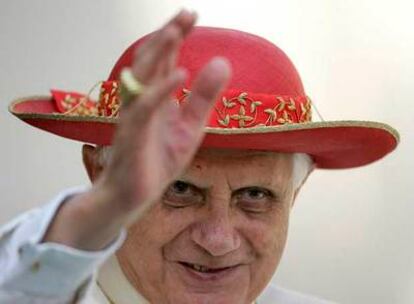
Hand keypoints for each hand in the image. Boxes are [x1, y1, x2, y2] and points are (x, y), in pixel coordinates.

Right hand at [43, 10, 230, 249]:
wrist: (136, 193)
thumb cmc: (160, 160)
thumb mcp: (191, 127)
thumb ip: (204, 96)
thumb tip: (222, 61)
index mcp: (157, 97)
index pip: (165, 59)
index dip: (176, 35)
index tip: (191, 15)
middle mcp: (142, 100)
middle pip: (152, 60)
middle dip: (168, 36)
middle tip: (186, 13)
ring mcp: (134, 115)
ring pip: (142, 78)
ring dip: (158, 53)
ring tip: (175, 31)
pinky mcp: (132, 135)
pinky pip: (145, 109)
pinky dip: (161, 91)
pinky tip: (180, 75)